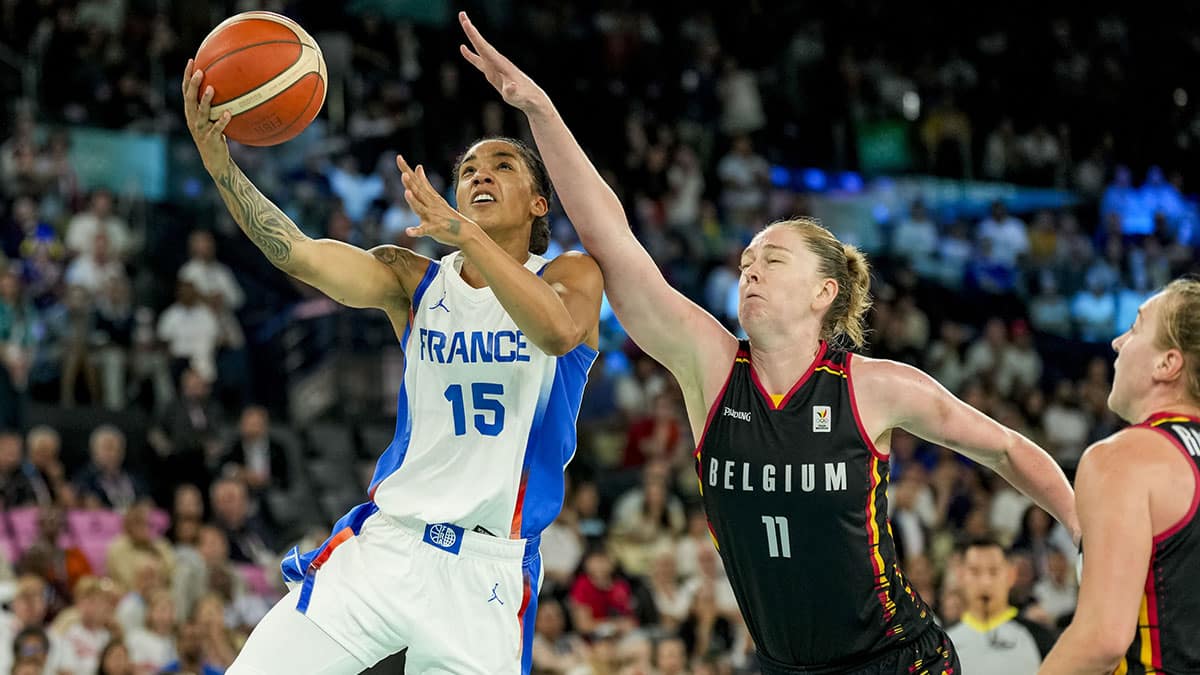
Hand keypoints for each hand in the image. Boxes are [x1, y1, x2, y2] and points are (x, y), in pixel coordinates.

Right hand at [182, 58, 231, 172]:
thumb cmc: (215, 136)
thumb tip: (230, 86)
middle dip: (193, 84)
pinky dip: (221, 121)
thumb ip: (216, 105)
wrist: (214, 161)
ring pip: (201, 113)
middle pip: (189, 99)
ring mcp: (200, 130)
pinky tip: (228, 113)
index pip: (186, 91)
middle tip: (199, 71)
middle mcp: (192, 119)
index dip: (187, 77)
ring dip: (205, 100)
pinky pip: (216, 129)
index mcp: (191, 112)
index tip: (191, 61)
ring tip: (212, 89)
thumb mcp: (213, 118)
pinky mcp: (210, 140)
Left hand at [395, 154, 482, 248]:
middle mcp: (430, 204)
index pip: (415, 180)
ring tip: (407, 193)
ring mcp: (432, 216)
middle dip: (410, 182)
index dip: (406, 170)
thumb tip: (418, 167)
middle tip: (403, 173)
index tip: (398, 157)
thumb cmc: (447, 214)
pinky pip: (424, 230)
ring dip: (414, 201)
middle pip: (418, 191)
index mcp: (428, 196)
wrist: (465, 231)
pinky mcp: (434, 229)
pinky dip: (416, 231)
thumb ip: (424, 183)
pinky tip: (408, 231)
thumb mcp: (435, 197)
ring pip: (421, 208)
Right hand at [458, 12, 549, 114]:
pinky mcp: (493, 72)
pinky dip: (470, 54)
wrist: (531, 98)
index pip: (484, 47)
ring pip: (480, 48)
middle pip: (481, 43)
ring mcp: (495, 66)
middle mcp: (497, 61)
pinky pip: (479, 60)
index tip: (466, 23)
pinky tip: (463, 48)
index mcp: (500, 64)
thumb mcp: (516, 97)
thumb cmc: (523, 97)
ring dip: (472, 35)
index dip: (474, 36)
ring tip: (464, 22)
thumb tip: (510, 87)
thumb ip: (511, 91)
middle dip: (471, 30)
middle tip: (462, 14)